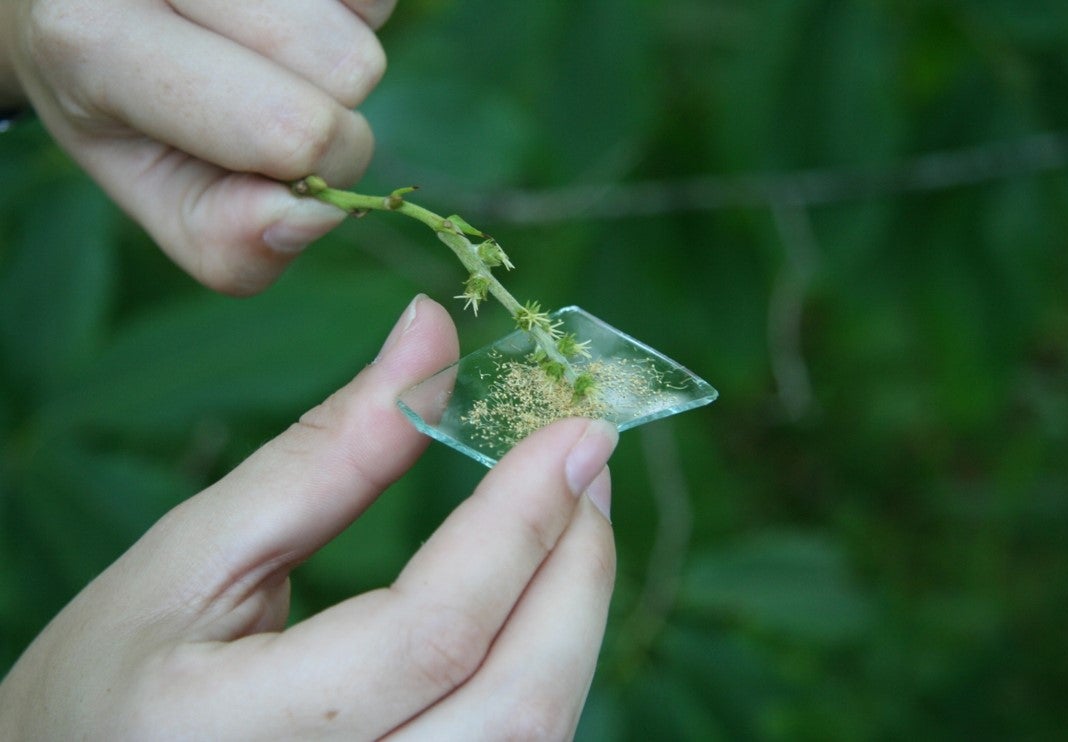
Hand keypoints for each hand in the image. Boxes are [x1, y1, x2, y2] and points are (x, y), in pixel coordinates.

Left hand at [0, 0, 395, 293]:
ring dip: (336, 49)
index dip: (317, 169)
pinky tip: (284, 13)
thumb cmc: (122, 105)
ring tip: (261, 45)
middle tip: (260, 96)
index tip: (279, 164)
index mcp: (93, 39)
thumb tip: (319, 214)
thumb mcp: (153, 189)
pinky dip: (350, 8)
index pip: (288, 129)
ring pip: (368, 18)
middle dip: (331, 107)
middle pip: (350, 66)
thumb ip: (225, 239)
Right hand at [0, 295, 617, 739]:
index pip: (430, 631)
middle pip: (516, 705)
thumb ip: (325, 455)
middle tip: (587, 462)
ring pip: (535, 737)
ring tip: (572, 513)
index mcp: (236, 732)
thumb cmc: (118, 674)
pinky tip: (537, 591)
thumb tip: (430, 338)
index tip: (575, 428)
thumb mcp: (195, 555)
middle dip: (577, 569)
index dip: (519, 520)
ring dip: (576, 614)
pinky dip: (546, 659)